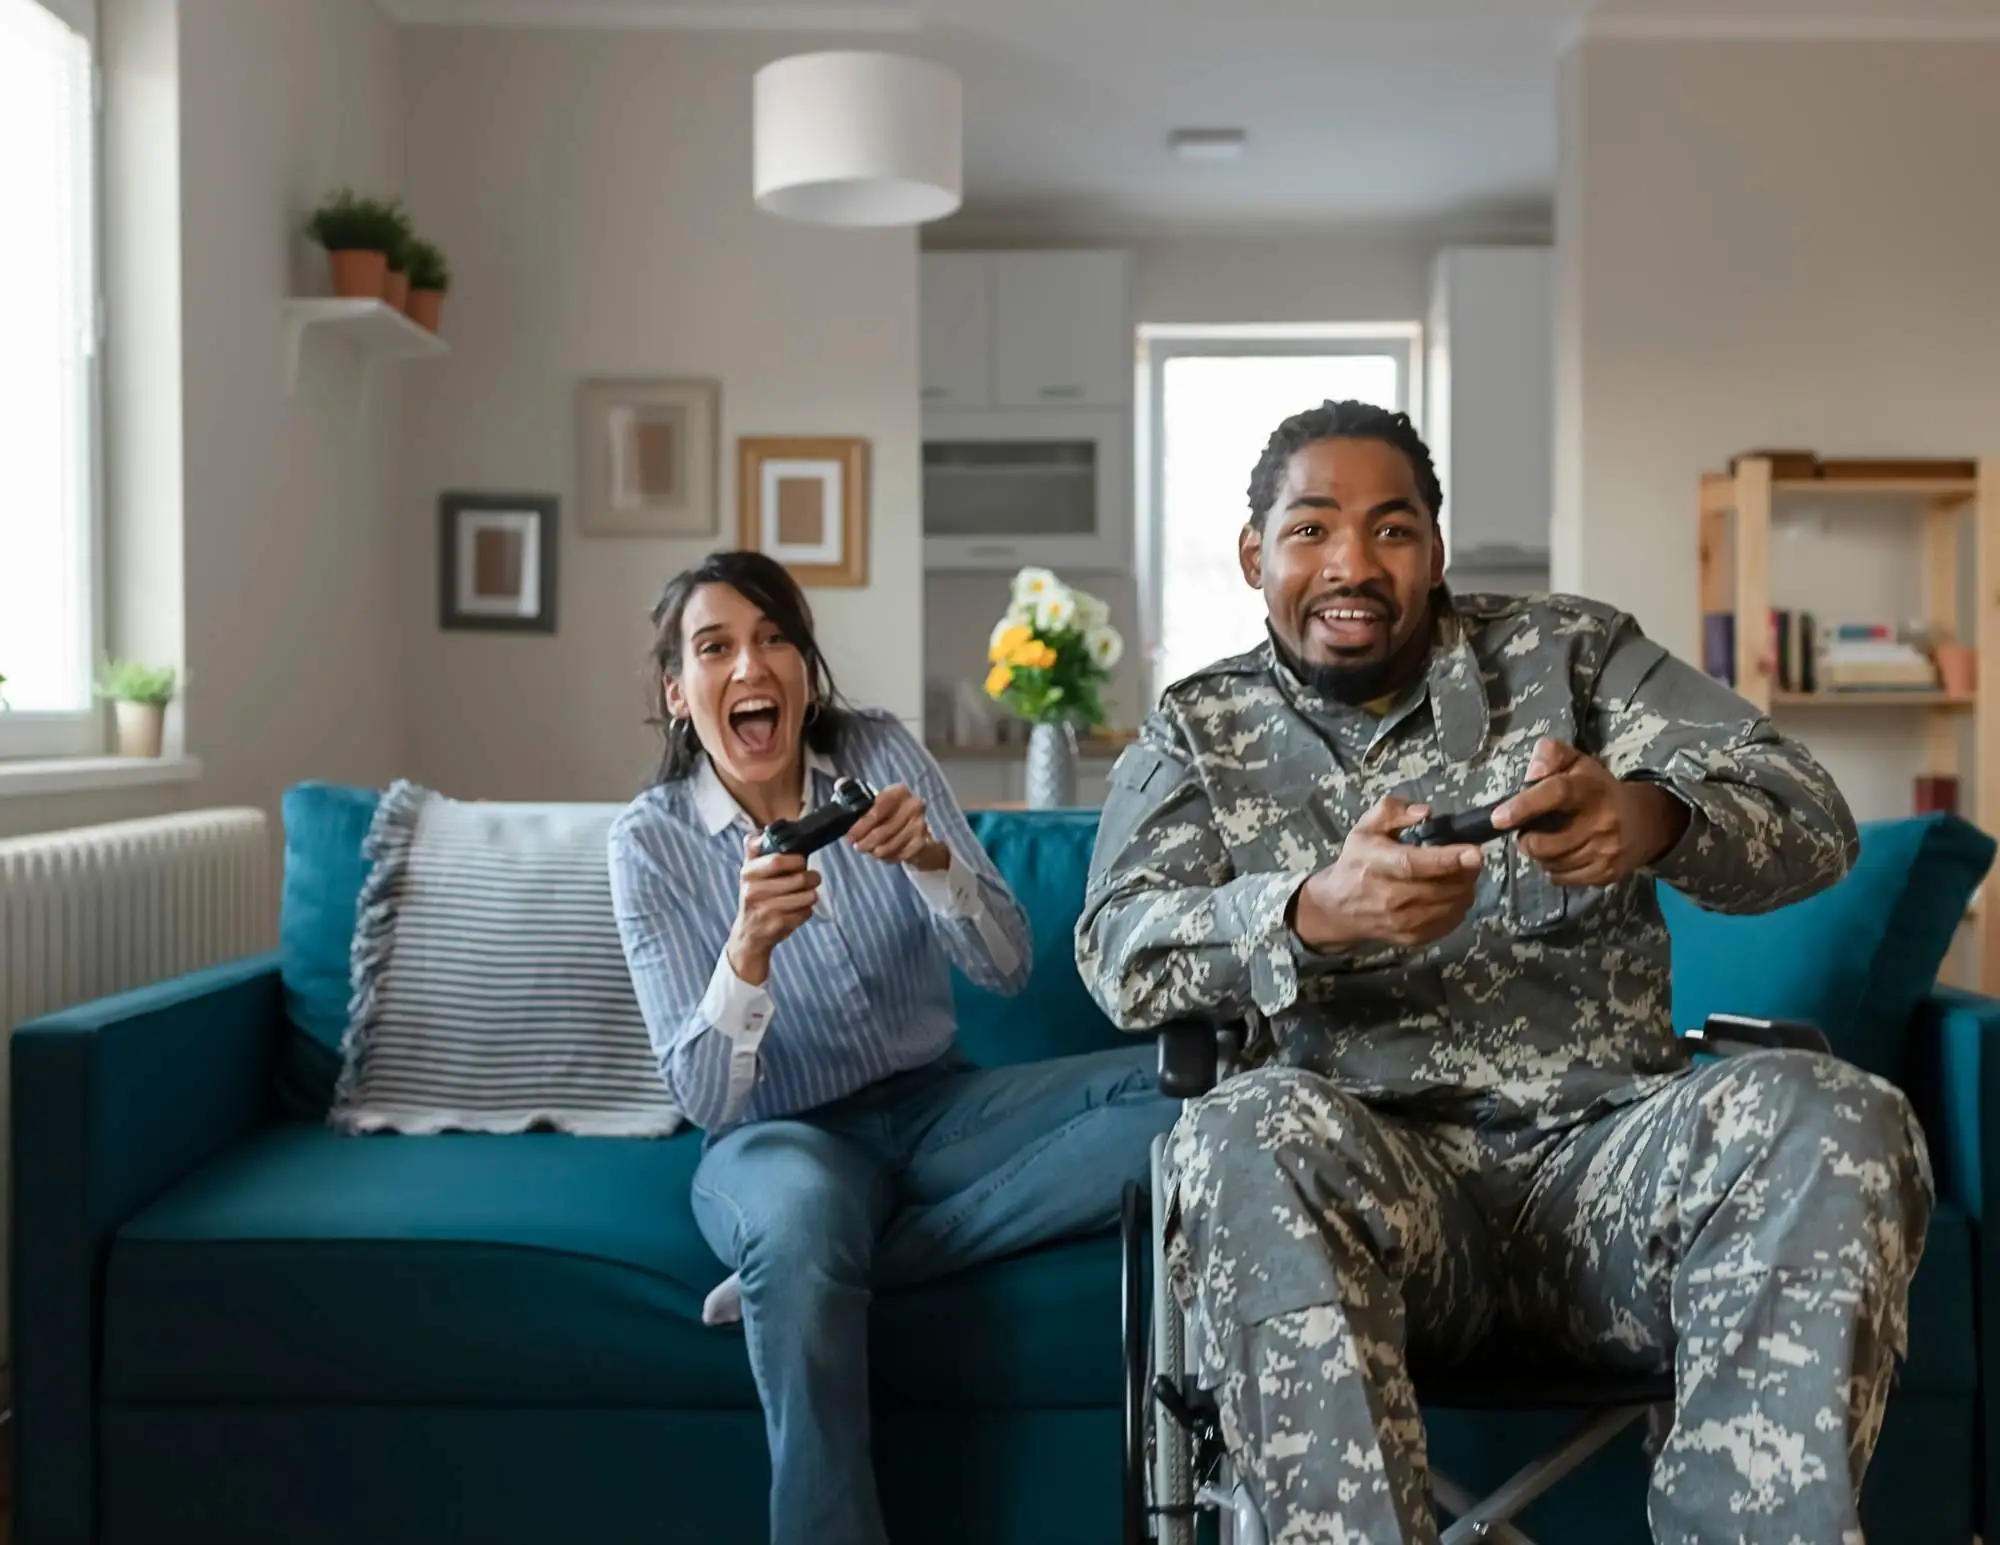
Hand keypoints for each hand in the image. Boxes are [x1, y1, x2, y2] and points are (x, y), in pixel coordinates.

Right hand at [726, 833, 820, 983]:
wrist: (748, 934)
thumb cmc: (755, 898)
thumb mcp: (750, 874)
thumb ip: (754, 851)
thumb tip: (758, 832)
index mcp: (748, 873)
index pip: (777, 861)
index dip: (796, 860)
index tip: (801, 862)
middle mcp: (753, 891)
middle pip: (799, 878)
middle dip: (812, 877)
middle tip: (813, 878)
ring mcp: (766, 910)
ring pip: (807, 896)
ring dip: (811, 895)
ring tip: (805, 894)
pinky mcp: (778, 925)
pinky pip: (806, 912)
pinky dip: (806, 911)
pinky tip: (796, 910)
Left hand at [844, 783, 948, 871]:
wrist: (916, 829)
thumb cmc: (889, 813)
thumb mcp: (874, 801)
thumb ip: (855, 792)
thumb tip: (840, 783)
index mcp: (899, 791)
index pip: (879, 808)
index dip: (862, 824)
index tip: (850, 837)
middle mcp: (914, 805)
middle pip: (884, 829)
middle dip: (867, 841)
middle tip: (857, 847)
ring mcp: (920, 823)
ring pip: (891, 844)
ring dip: (876, 851)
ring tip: (870, 851)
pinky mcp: (923, 841)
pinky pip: (901, 854)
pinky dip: (889, 857)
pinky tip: (884, 854)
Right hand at [1290, 795, 1483, 952]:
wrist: (1338, 908)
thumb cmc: (1357, 863)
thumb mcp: (1366, 828)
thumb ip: (1393, 811)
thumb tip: (1424, 812)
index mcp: (1376, 865)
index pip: (1414, 864)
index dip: (1447, 859)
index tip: (1475, 853)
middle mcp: (1389, 897)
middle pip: (1441, 887)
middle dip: (1466, 872)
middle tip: (1471, 858)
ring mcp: (1402, 922)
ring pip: (1451, 906)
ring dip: (1465, 888)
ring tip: (1459, 874)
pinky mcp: (1413, 938)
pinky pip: (1450, 922)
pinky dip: (1458, 906)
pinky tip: (1450, 893)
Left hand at [1491, 738, 1690, 886]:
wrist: (1643, 821)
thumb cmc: (1596, 789)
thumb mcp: (1575, 762)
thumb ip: (1550, 755)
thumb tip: (1532, 774)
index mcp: (1591, 788)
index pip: (1556, 793)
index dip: (1524, 806)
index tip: (1498, 818)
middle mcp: (1602, 821)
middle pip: (1544, 843)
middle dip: (1526, 839)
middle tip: (1530, 829)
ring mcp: (1605, 852)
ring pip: (1549, 864)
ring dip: (1539, 854)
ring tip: (1550, 839)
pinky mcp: (1605, 874)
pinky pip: (1560, 878)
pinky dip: (1553, 868)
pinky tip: (1564, 852)